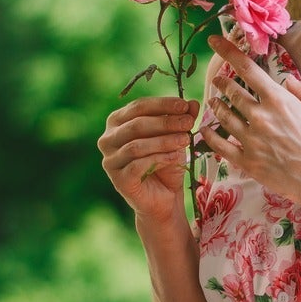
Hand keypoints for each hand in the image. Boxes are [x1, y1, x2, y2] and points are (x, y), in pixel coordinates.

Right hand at [98, 95, 197, 222]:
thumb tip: (193, 103)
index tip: (184, 105)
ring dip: (164, 140)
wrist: (164, 198)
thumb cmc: (166, 163)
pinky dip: (159, 158)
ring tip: (185, 140)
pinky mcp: (118, 180)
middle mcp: (107, 140)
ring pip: (136, 145)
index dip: (162, 104)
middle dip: (166, 122)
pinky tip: (176, 157)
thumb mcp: (176, 136)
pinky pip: (138, 165)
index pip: (138, 107)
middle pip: (136, 125)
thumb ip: (181, 119)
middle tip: (188, 122)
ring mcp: (110, 161)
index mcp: (117, 122)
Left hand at [198, 32, 300, 211]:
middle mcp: (261, 116)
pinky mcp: (246, 161)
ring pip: (222, 116)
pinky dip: (209, 135)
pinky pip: (219, 145)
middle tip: (218, 80)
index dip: (227, 51)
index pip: (246, 68)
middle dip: (221, 83)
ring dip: (215, 105)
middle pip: (231, 91)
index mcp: (279, 100)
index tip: (214, 40)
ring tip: (213, 102)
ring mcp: (251, 140)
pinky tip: (205, 130)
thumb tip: (287, 81)